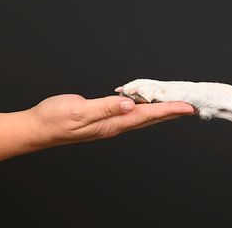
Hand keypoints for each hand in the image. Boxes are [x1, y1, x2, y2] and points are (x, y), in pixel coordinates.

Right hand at [27, 94, 193, 147]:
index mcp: (111, 123)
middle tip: (191, 107)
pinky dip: (145, 108)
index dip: (168, 110)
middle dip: (172, 112)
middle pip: (150, 118)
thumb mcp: (78, 111)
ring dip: (161, 112)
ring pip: (143, 117)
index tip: (187, 107)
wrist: (40, 128)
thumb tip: (129, 104)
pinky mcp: (105, 119)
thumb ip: (104, 108)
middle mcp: (115, 125)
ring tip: (176, 106)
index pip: (147, 115)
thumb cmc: (55, 119)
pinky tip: (148, 105)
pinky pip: (131, 113)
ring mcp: (110, 123)